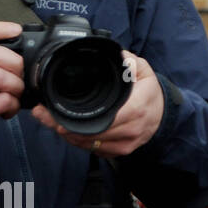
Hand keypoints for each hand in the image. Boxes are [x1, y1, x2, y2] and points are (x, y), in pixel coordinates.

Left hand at [33, 51, 162, 156]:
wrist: (164, 115)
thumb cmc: (151, 93)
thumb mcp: (145, 71)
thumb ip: (129, 62)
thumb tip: (117, 56)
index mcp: (135, 109)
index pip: (99, 120)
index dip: (72, 120)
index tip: (52, 111)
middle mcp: (130, 130)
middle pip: (87, 134)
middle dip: (61, 125)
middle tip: (42, 113)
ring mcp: (125, 143)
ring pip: (87, 144)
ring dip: (66, 134)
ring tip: (49, 120)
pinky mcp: (120, 151)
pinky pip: (93, 149)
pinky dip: (77, 141)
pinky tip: (66, 130)